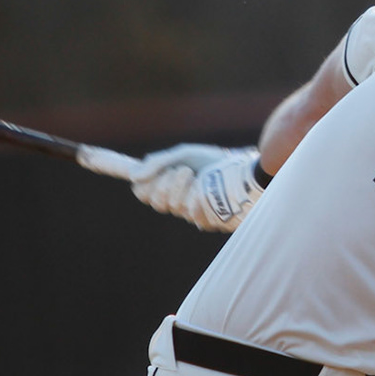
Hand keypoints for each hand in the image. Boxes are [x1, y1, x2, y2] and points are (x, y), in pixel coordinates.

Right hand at [130, 143, 267, 231]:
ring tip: (198, 175)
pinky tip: (207, 189)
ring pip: (172, 205)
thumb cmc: (213, 160)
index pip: (145, 193)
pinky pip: (191, 211)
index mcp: (169, 186)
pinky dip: (197, 196)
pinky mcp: (207, 221)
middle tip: (183, 170)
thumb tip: (133, 176)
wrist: (241, 167)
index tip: (144, 175)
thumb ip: (158, 162)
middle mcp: (178, 202)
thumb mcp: (184, 154)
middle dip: (165, 183)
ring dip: (183, 185)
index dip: (143, 186)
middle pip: (155, 200)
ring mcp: (191, 213)